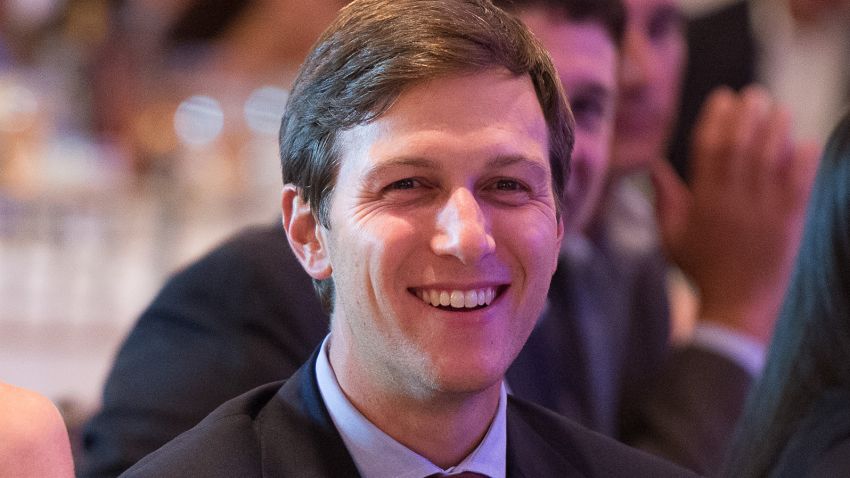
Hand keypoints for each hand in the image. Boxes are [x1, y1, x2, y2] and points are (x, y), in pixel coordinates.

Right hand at [654, 85, 819, 344]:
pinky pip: (800, 183)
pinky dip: (803, 160)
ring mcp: (763, 210)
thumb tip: (654, 166)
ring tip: (779, 110)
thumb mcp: (672, 236)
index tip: (723, 98)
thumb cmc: (701, 268)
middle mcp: (733, 200)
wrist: (737, 303)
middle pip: (742, 146)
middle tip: (754, 96)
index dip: (716, 119)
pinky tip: (804, 143)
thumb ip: (665, 200)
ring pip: (771, 159)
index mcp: (703, 201)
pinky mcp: (789, 221)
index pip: (709, 149)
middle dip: (748, 115)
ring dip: (777, 130)